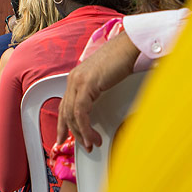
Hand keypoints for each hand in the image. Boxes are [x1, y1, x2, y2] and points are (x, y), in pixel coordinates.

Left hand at [57, 32, 140, 150]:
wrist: (129, 46)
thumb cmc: (122, 59)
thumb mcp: (105, 79)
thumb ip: (97, 91)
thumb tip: (97, 108)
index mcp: (77, 78)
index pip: (65, 105)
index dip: (63, 124)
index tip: (63, 137)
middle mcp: (74, 79)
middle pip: (66, 112)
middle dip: (73, 133)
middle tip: (84, 145)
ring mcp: (78, 81)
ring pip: (72, 115)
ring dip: (81, 133)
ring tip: (92, 143)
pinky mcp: (86, 84)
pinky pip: (81, 112)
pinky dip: (86, 127)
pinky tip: (92, 135)